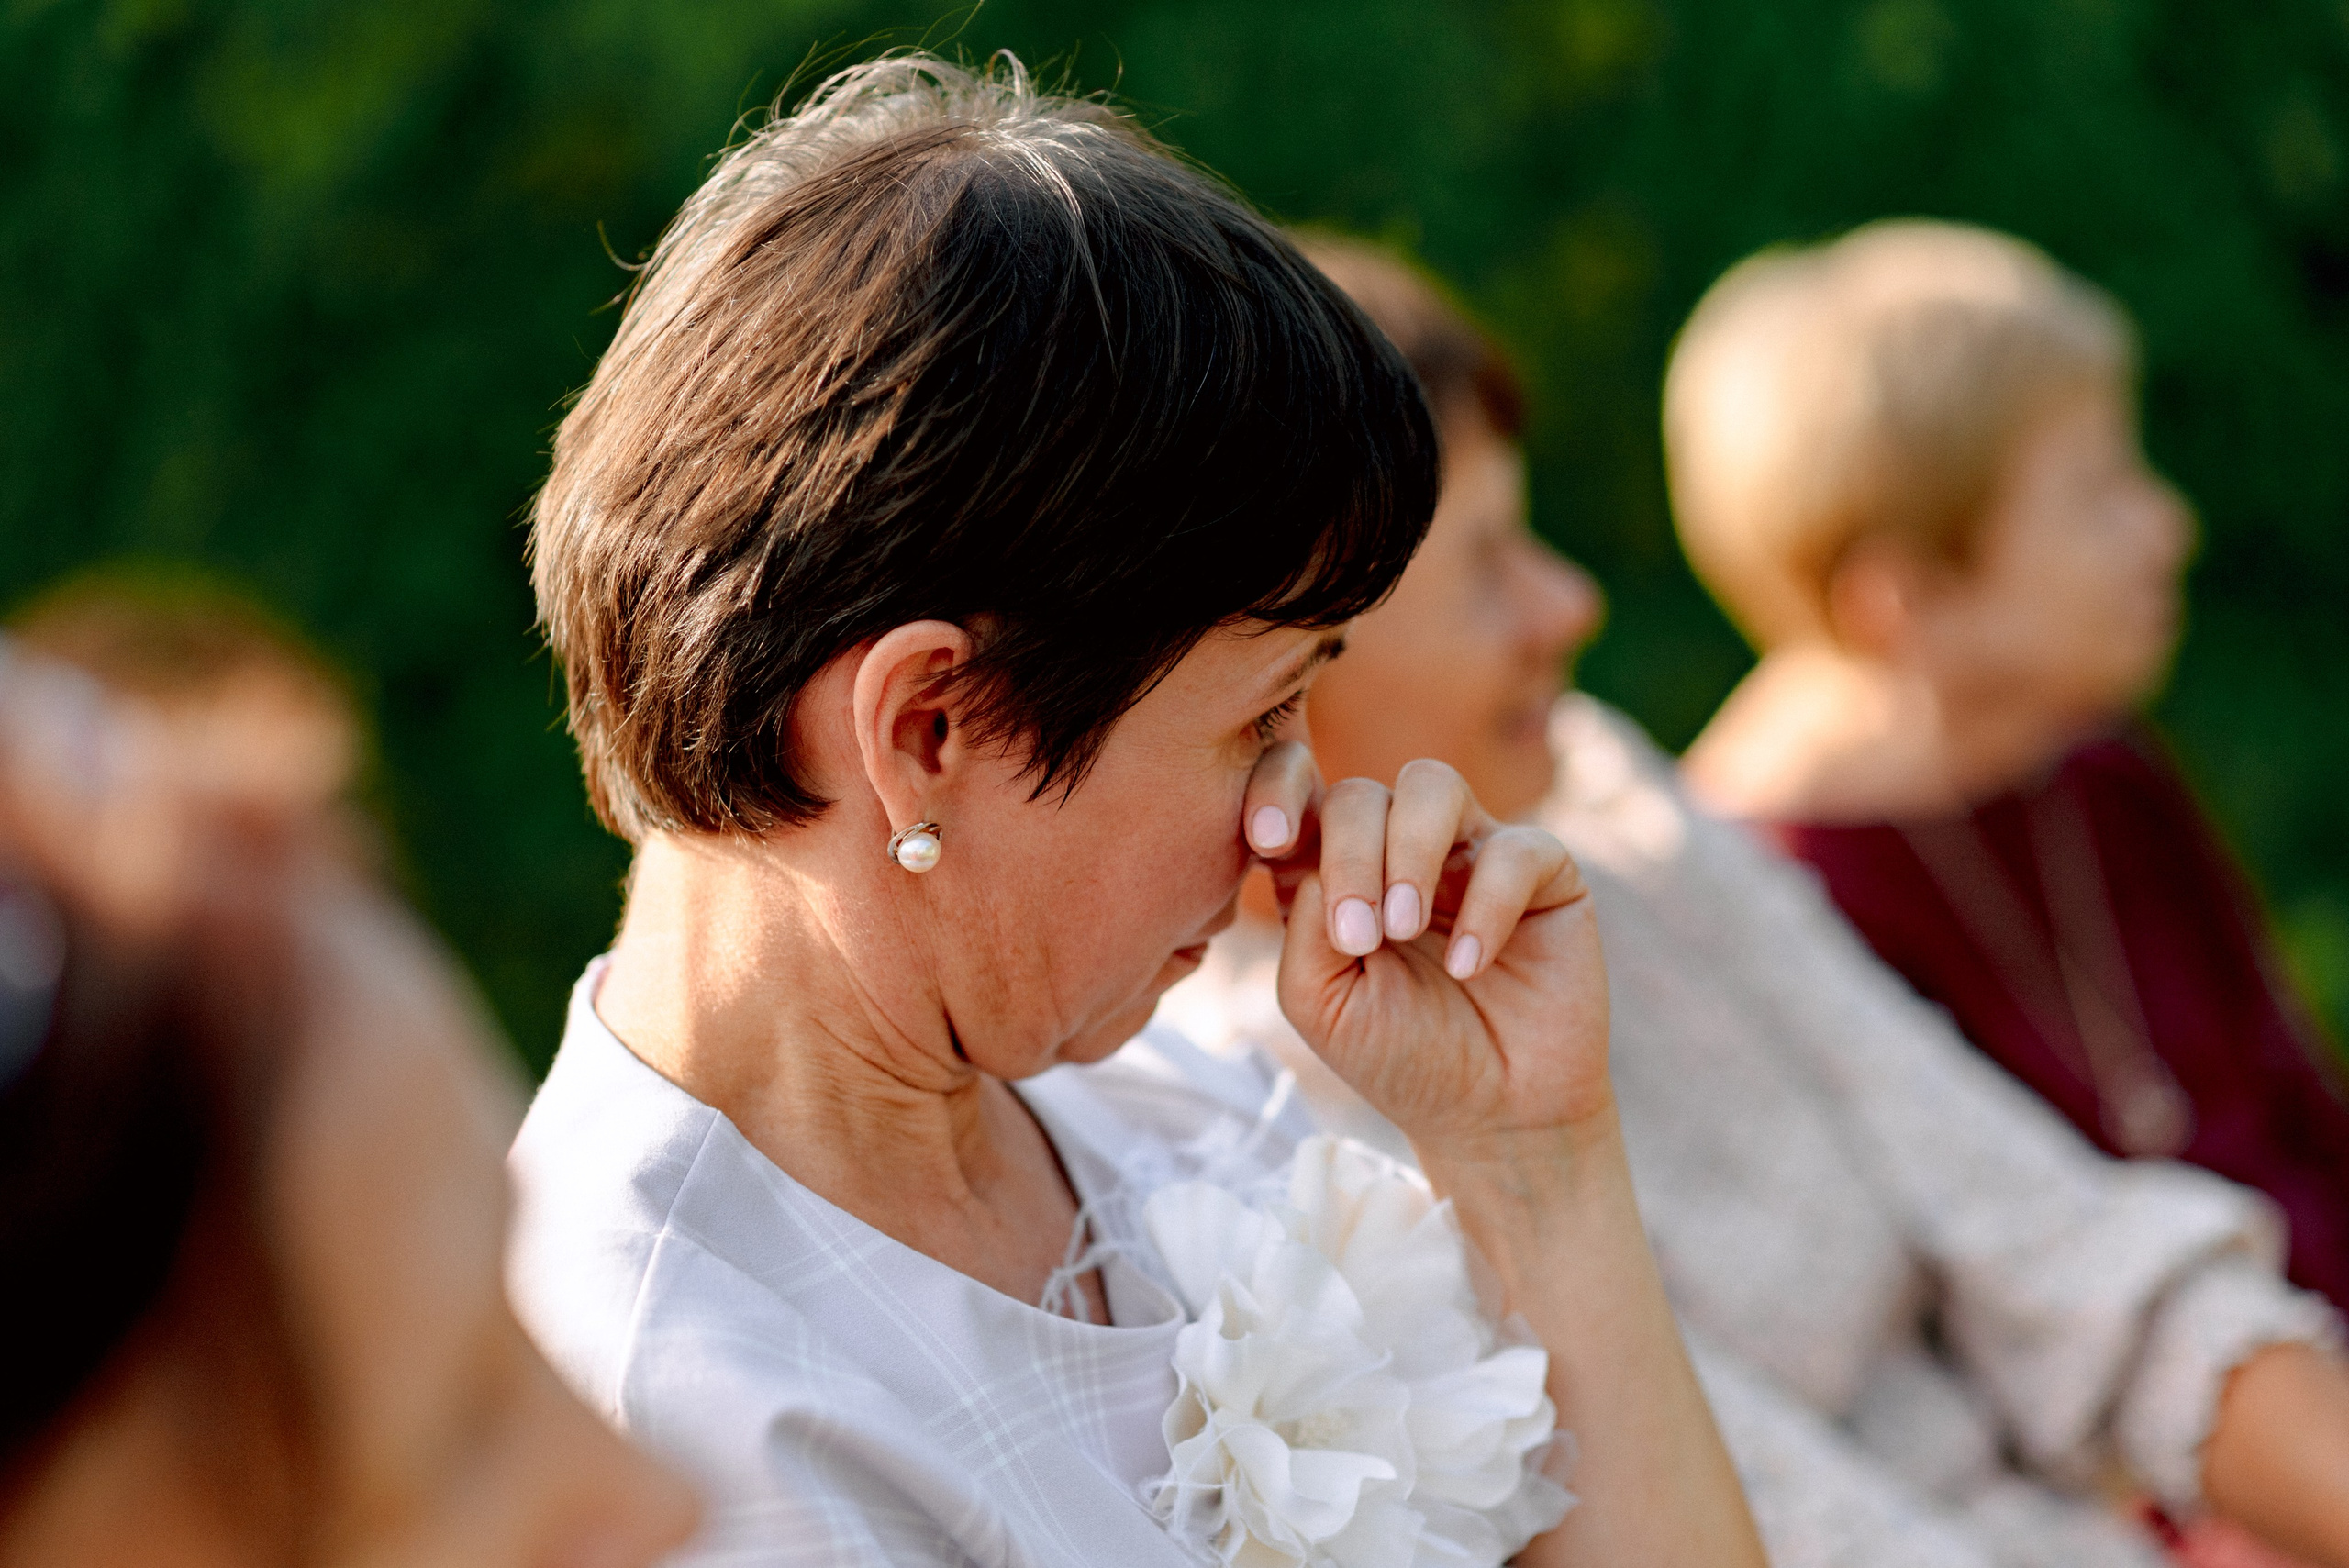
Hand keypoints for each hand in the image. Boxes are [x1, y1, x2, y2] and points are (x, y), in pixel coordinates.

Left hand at [1251, 754, 1610, 1160]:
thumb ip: (1305, 924)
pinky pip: (1514, 848)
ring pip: (1431, 784)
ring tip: (1404, 929)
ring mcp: (1471, 852)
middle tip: (1360, 937)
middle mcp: (1400, 849)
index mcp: (1335, 872)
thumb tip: (1319, 857)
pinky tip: (1469, 968)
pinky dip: (1485, 904)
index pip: (1297, 794)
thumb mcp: (1321, 1001)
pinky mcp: (1543, 871)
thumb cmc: (1398, 1056)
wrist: (1493, 1115)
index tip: (1265, 838)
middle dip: (1350, 855)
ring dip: (1408, 851)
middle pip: (1360, 794)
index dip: (1274, 792)